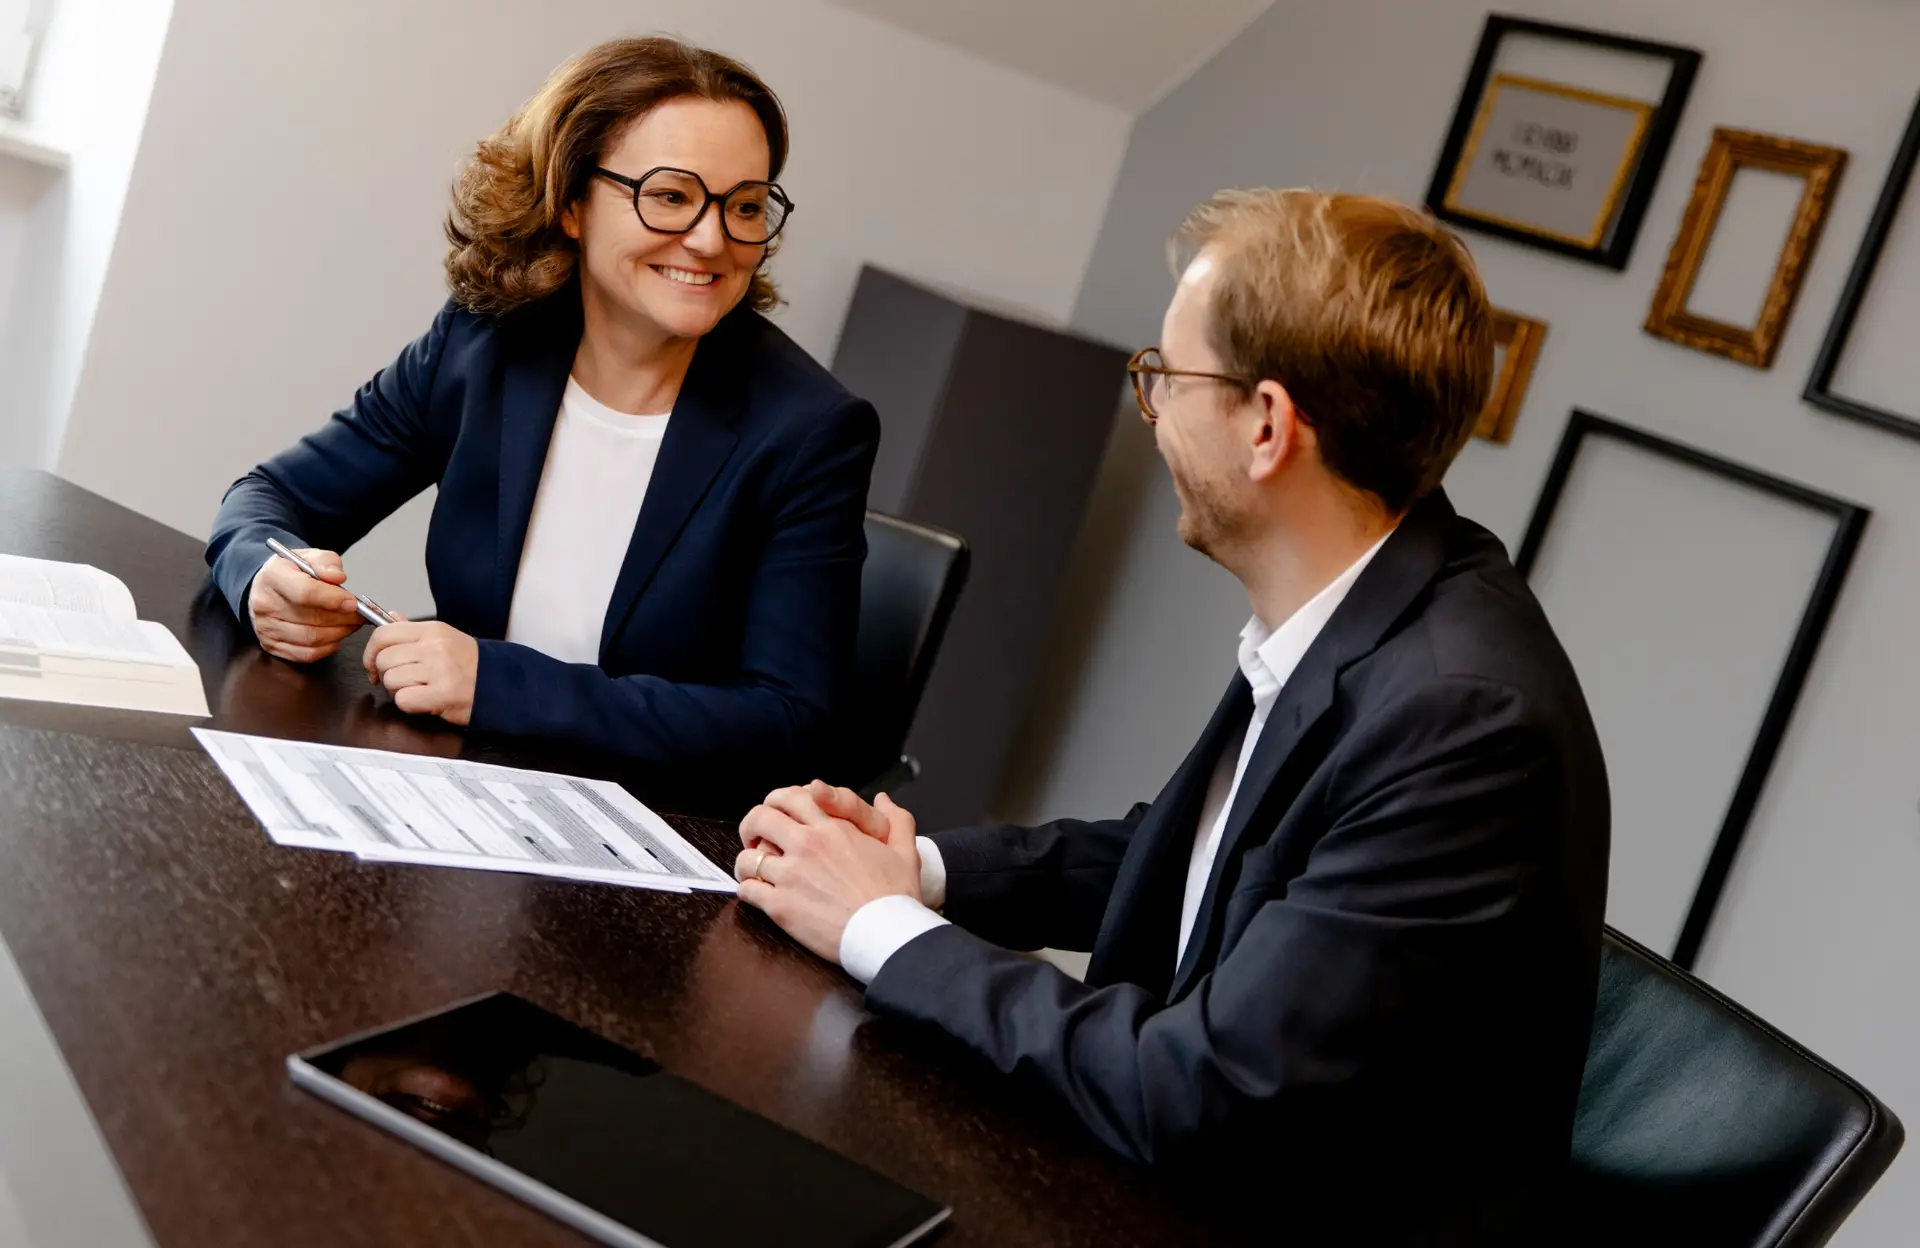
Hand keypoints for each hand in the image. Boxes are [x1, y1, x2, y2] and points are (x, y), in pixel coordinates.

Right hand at [248, 547, 363, 662]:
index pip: (305, 592)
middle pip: (312, 618)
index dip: (334, 600)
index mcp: (273, 577)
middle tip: (361, 614)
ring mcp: (266, 628)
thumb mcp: (309, 557)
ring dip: (340, 633)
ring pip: (312, 638)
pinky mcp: (272, 645)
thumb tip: (338, 577)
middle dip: (344, 618)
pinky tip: (336, 635)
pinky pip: (307, 654)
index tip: (353, 602)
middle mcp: (265, 604)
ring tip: (351, 623)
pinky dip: (328, 647)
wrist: (267, 587)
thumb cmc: (292, 572)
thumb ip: (326, 562)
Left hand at [363, 618, 479, 725]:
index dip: (370, 652)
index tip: (373, 664)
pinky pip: (404, 699)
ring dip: (399, 690)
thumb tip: (390, 617)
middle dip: (387, 674)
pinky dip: (409, 704)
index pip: (383, 634)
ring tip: (419, 690)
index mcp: (432, 630)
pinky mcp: (442, 694)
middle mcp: (434, 647)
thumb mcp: (445, 638)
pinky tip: (424, 701)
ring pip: (391, 680)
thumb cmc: (471, 664)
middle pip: (384, 659)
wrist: (501, 684)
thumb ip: (414, 631)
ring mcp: (438, 670)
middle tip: (403, 680)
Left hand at [734, 785, 920, 963]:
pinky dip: (747, 889)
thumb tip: (884, 800)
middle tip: (755, 836)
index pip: (793, 797)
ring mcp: (791, 875)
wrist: (887, 933)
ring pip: (748, 857)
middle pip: (760, 817)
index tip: (779, 812)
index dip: (779, 801)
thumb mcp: (905, 851)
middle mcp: (807, 845)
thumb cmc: (897, 896)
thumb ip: (897, 820)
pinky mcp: (781, 905)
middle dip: (752, 824)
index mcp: (834, 828)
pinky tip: (756, 893)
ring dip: (747, 861)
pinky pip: (748, 890)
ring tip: (753, 868)